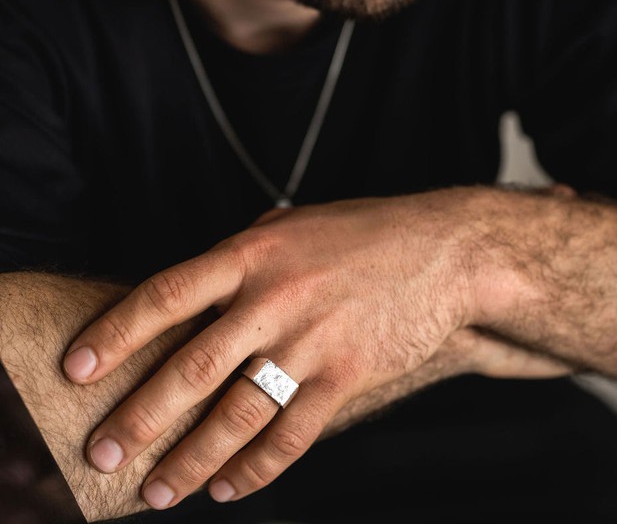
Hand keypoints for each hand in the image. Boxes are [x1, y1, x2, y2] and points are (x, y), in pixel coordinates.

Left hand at [61, 191, 569, 509]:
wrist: (442, 250)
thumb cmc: (362, 233)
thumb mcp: (293, 224)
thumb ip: (244, 254)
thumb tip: (200, 286)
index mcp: (252, 251)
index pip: (165, 296)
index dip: (114, 335)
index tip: (77, 370)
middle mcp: (274, 297)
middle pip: (189, 368)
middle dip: (138, 419)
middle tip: (102, 455)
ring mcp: (312, 340)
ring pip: (236, 414)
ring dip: (190, 459)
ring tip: (158, 489)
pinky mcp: (347, 376)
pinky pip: (291, 435)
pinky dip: (256, 469)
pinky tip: (231, 486)